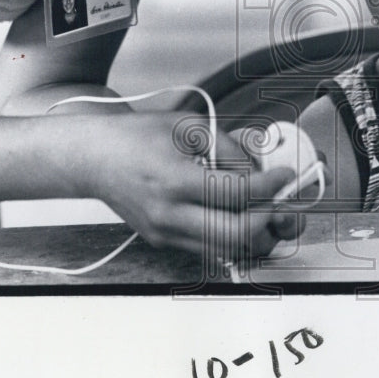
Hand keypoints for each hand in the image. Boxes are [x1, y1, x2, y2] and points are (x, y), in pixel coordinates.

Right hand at [83, 112, 303, 258]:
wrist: (94, 159)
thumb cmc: (137, 137)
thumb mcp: (188, 126)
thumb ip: (229, 148)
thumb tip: (262, 169)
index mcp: (174, 180)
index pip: (236, 193)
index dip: (270, 185)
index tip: (285, 174)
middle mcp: (169, 214)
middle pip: (237, 235)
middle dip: (271, 220)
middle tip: (283, 201)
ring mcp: (167, 234)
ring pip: (229, 251)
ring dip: (258, 235)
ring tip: (269, 210)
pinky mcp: (166, 242)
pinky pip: (212, 248)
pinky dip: (236, 237)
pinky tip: (245, 215)